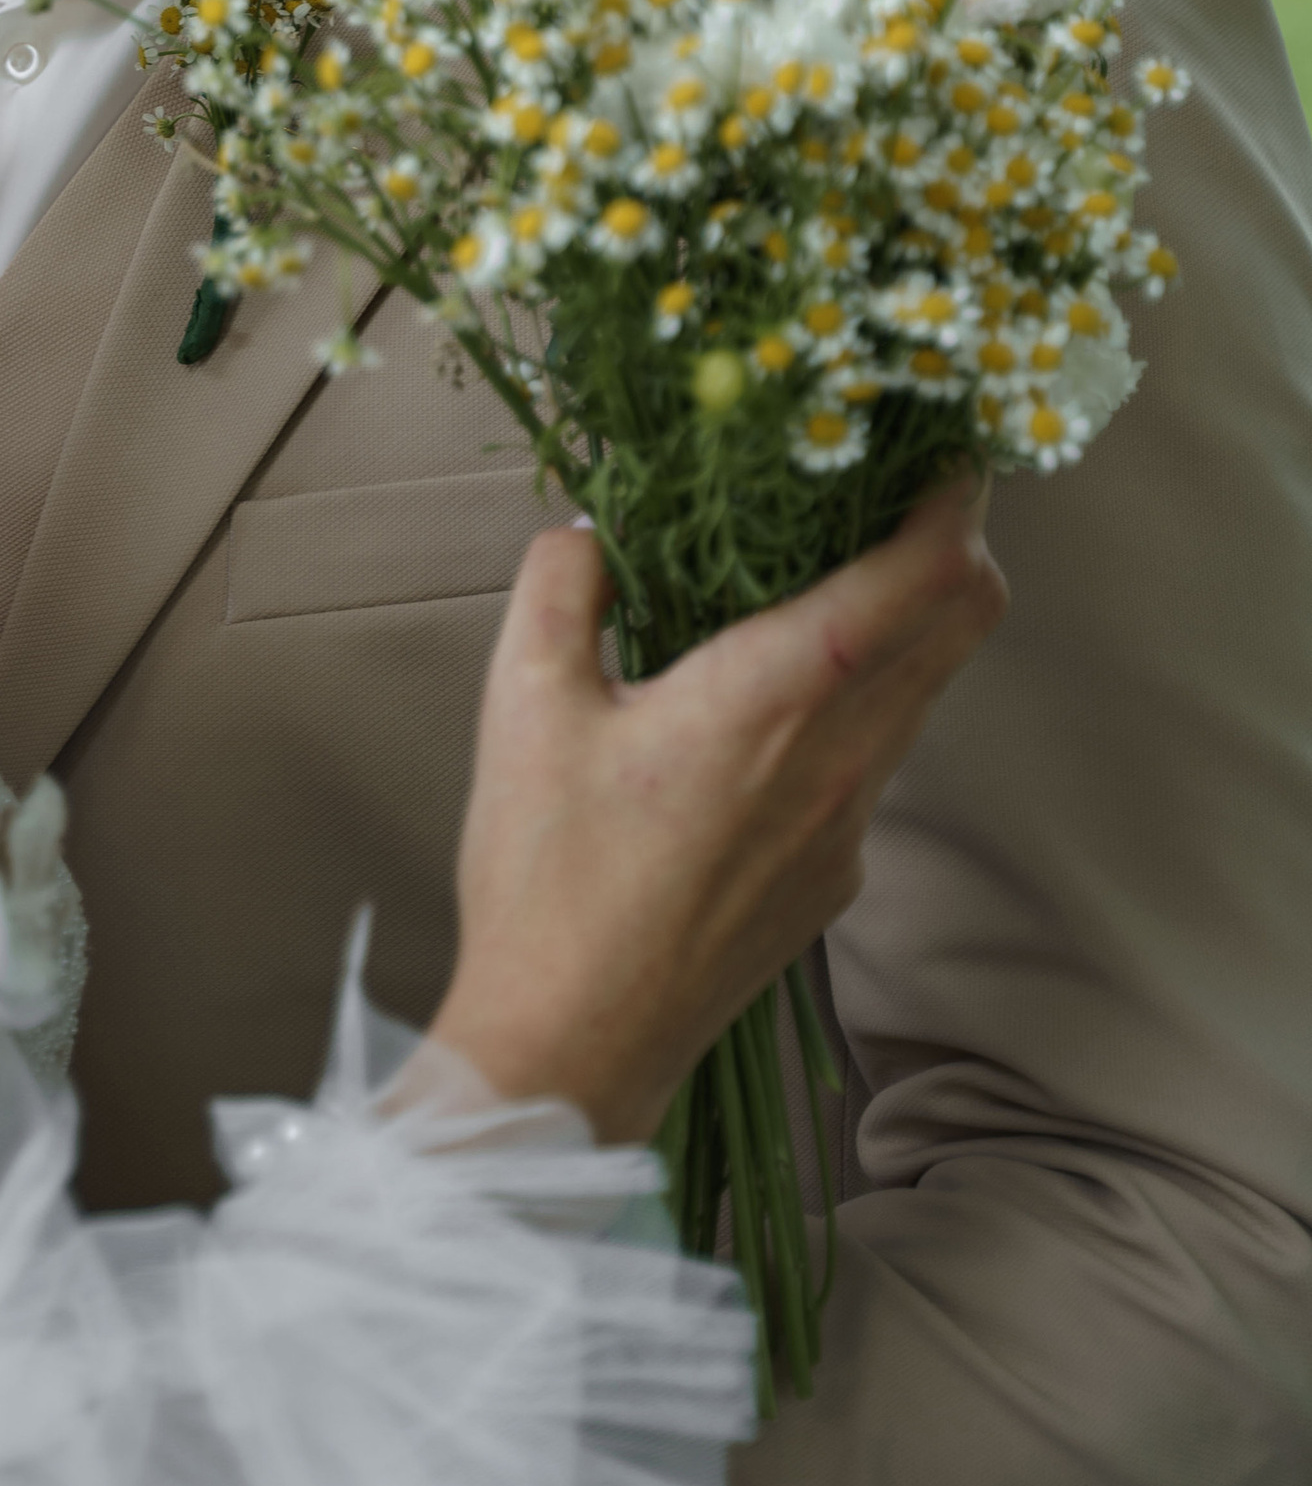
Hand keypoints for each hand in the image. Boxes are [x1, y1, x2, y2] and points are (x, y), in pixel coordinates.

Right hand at [436, 481, 1006, 1144]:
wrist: (572, 1044)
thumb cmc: (546, 877)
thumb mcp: (523, 702)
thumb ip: (563, 585)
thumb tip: (592, 533)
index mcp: (775, 695)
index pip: (927, 573)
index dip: (956, 495)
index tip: (940, 440)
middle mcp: (839, 757)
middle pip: (963, 622)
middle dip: (954, 537)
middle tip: (895, 486)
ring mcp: (848, 825)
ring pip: (925, 689)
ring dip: (908, 617)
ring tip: (824, 573)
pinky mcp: (833, 875)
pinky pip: (877, 757)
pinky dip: (861, 696)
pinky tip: (770, 697)